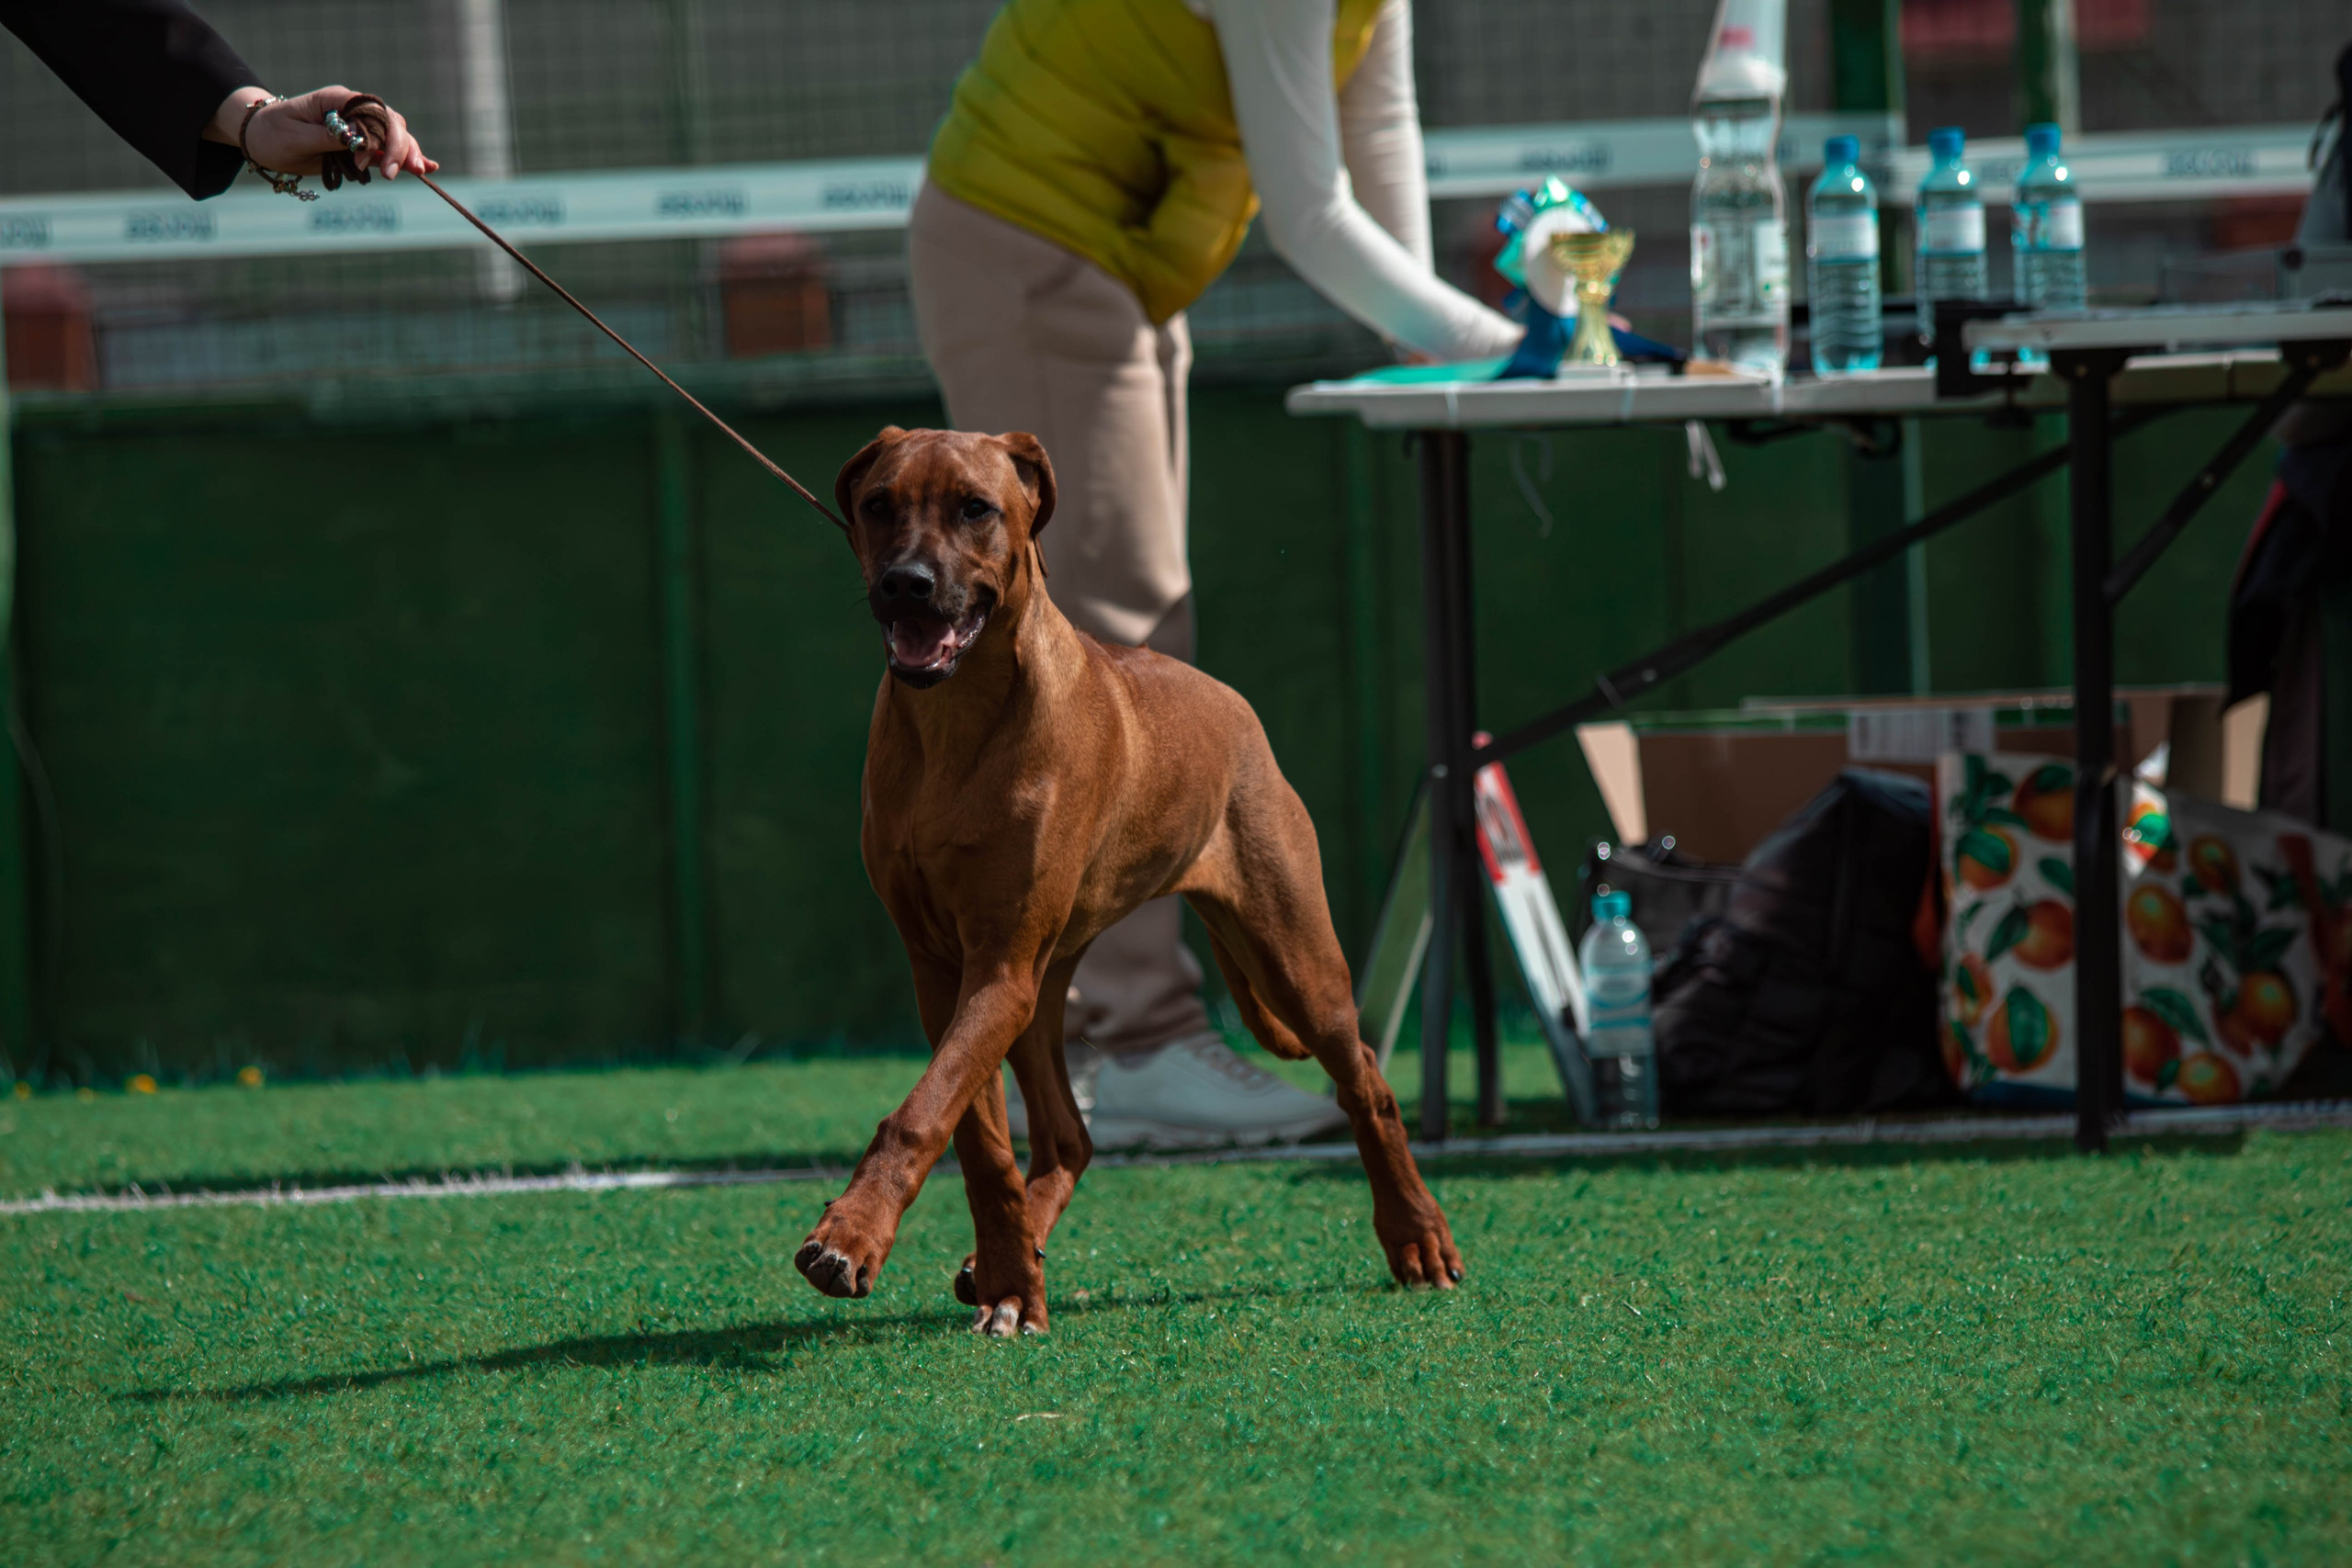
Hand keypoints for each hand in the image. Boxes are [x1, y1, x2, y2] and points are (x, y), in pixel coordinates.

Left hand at [205, 86, 437, 179]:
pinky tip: (428, 167)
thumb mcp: (296, 138)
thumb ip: (330, 137)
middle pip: (391, 123)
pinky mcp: (360, 144)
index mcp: (337, 100)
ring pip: (395, 137)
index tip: (365, 162)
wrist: (260, 138)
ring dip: (407, 155)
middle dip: (399, 148)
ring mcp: (359, 127)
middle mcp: (353, 110)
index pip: (373, 111)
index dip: (378, 136)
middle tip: (393, 175)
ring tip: (417, 173)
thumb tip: (360, 140)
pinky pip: (388, 149)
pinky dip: (408, 158)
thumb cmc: (273, 134)